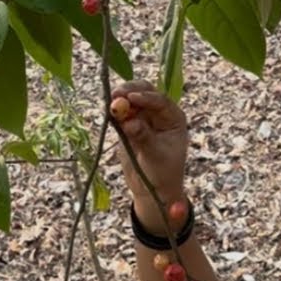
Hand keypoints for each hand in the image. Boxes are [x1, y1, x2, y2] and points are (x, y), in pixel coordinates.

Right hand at [110, 81, 188, 201]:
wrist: (152, 188)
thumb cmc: (162, 173)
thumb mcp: (155, 156)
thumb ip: (144, 137)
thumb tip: (130, 123)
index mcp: (173, 118)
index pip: (160, 101)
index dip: (145, 98)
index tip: (131, 98)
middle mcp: (158, 114)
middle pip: (144, 93)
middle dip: (130, 91)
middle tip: (115, 94)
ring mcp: (142, 118)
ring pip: (130, 100)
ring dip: (119, 99)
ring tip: (109, 104)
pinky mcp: (127, 126)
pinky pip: (119, 114)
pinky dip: (113, 111)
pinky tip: (107, 112)